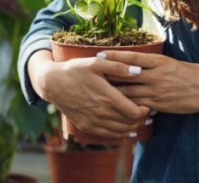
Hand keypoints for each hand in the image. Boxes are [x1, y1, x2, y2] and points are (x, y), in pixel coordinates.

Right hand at [28, 50, 149, 139]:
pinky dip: (119, 134)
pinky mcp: (85, 127)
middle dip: (140, 119)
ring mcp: (92, 122)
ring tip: (136, 119)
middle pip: (129, 123)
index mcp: (106, 97)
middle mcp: (101, 113)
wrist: (52, 83)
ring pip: (120, 132)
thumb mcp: (96, 62)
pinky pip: (108, 136)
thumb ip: (118, 66)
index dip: (144, 110)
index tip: (147, 103)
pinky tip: (124, 129)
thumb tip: (139, 70)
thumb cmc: (75, 70)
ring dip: (131, 127)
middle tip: (145, 111)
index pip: (134, 112)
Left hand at [99, 50, 198, 113]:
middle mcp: (156, 75)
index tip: (100, 55)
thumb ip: (156, 63)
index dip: (114, 56)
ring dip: (113, 92)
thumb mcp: (173, 63)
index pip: (132, 57)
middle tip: (91, 74)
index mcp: (159, 61)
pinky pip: (139, 105)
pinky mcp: (160, 104)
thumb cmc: (193, 73)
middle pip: (126, 75)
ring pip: (129, 92)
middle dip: (108, 75)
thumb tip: (139, 62)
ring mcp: (157, 91)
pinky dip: (127, 105)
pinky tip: (116, 107)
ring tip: (97, 91)